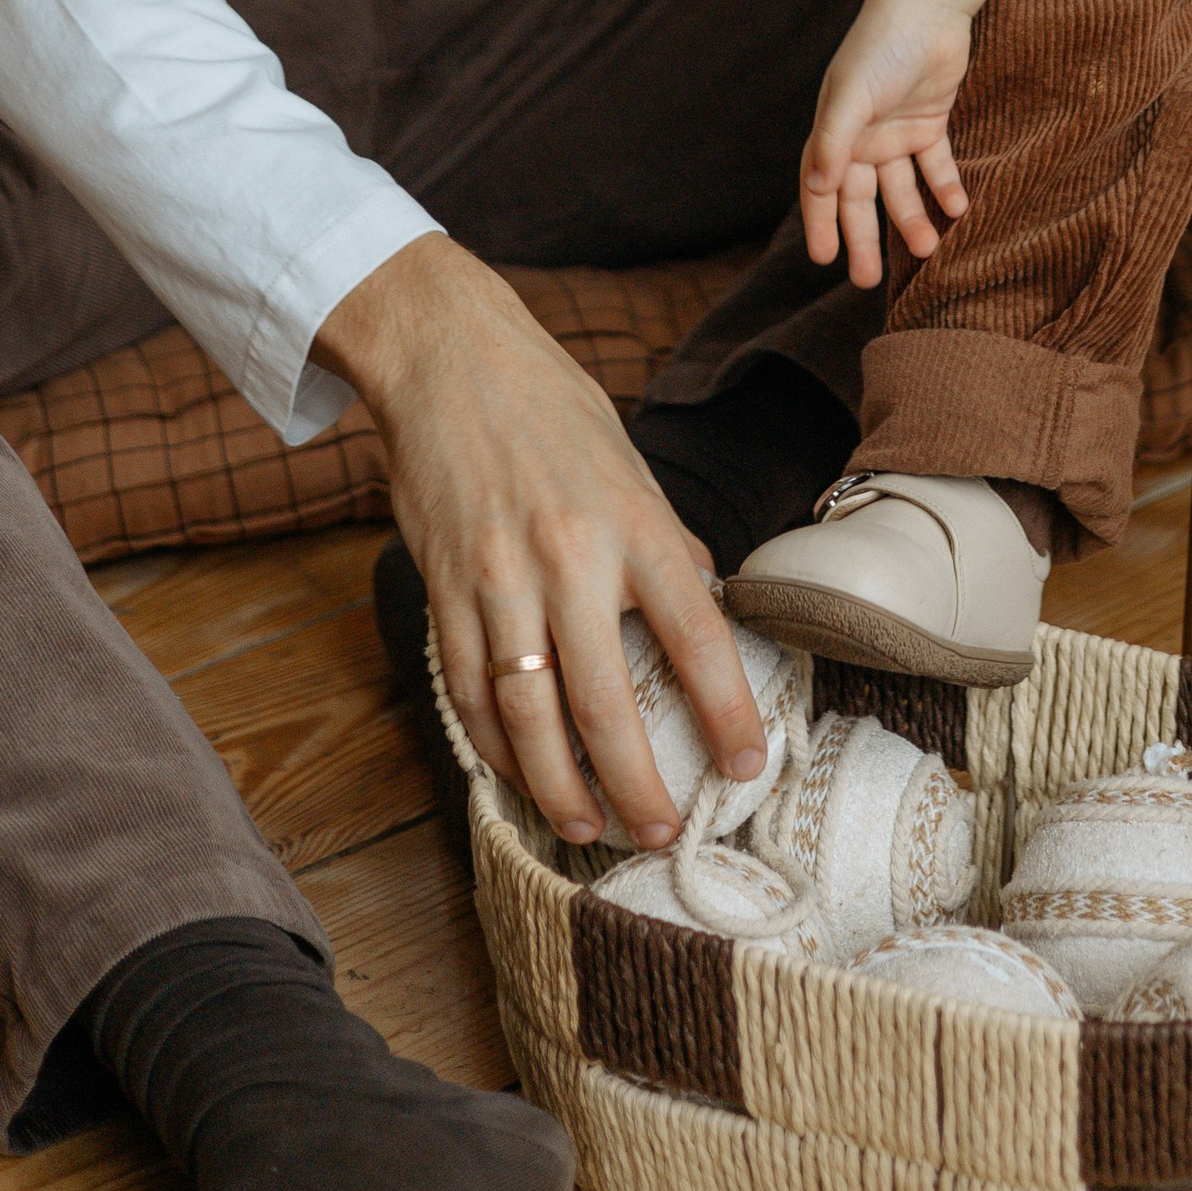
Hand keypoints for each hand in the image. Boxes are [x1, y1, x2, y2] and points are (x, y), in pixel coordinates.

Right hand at [314, 232, 766, 852]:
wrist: (450, 357)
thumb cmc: (552, 408)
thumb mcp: (631, 465)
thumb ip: (665, 542)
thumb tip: (709, 605)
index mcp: (637, 522)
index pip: (698, 637)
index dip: (728, 713)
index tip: (747, 765)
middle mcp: (571, 557)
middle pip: (607, 703)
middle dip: (636, 785)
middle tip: (658, 833)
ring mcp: (500, 578)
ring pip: (529, 716)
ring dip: (558, 787)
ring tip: (586, 826)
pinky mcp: (444, 588)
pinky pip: (468, 690)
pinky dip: (492, 746)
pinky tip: (516, 774)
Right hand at [800, 0, 1006, 286]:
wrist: (927, 8)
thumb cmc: (880, 47)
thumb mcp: (851, 96)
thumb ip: (833, 141)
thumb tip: (816, 188)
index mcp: (834, 130)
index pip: (821, 187)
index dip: (820, 223)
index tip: (823, 260)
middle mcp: (862, 136)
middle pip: (860, 198)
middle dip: (864, 238)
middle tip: (868, 281)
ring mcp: (896, 131)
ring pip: (900, 189)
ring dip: (911, 219)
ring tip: (928, 249)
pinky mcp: (931, 123)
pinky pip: (936, 166)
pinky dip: (945, 188)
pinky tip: (957, 210)